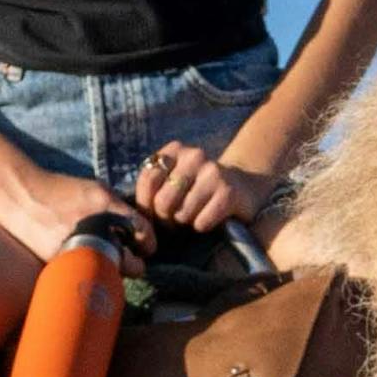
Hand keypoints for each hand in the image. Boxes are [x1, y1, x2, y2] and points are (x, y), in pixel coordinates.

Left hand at [117, 140, 239, 235]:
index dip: (146, 205)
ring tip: (192, 216)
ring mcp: (213, 172)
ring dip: (185, 223)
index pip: (147, 180)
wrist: (243, 187)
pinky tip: (209, 218)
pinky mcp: (228, 192)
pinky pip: (201, 222)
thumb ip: (152, 187)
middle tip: (174, 221)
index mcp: (175, 149)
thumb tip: (133, 215)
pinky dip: (202, 227)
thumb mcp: (173, 179)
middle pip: (162, 201)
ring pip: (181, 214)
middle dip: (165, 219)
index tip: (154, 215)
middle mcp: (194, 155)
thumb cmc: (198, 189)